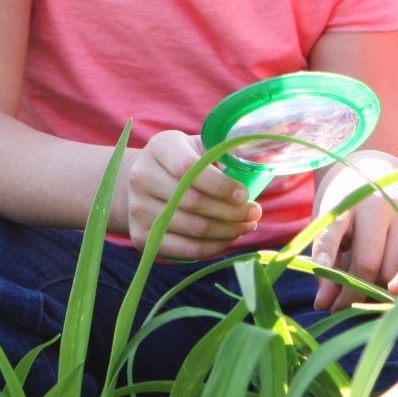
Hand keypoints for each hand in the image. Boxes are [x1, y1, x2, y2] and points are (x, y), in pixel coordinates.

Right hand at [118, 128, 260, 258]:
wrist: (144, 182)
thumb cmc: (184, 161)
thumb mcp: (200, 147)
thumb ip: (225, 153)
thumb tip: (260, 167)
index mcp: (161, 147)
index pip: (189, 169)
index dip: (221, 185)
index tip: (245, 194)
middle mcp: (142, 176)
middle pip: (193, 201)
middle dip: (231, 212)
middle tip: (255, 213)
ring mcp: (137, 208)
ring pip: (191, 227)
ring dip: (227, 231)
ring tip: (246, 226)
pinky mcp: (139, 236)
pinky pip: (183, 249)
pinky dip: (211, 247)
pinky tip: (227, 239)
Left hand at [311, 167, 397, 308]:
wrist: (377, 165)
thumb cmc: (346, 200)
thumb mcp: (328, 220)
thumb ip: (325, 258)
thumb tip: (324, 304)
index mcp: (352, 201)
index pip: (338, 242)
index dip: (332, 278)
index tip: (322, 303)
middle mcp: (385, 206)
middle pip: (372, 266)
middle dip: (355, 292)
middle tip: (342, 303)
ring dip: (380, 288)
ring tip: (364, 289)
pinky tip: (390, 281)